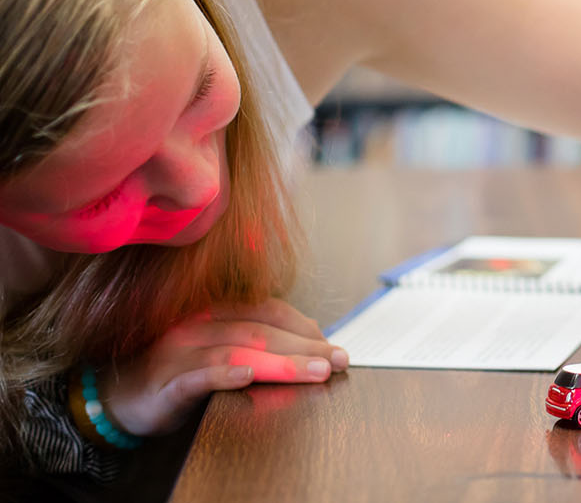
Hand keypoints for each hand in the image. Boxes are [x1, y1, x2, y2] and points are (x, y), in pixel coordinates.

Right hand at [98, 298, 348, 435]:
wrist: (115, 397)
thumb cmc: (176, 373)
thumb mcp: (218, 349)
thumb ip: (256, 341)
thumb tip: (312, 343)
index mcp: (215, 312)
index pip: (269, 311)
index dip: (305, 326)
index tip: (334, 345)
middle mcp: (199, 325)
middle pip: (261, 330)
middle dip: (305, 346)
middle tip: (338, 361)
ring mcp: (179, 352)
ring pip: (237, 350)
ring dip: (281, 361)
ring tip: (314, 372)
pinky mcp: (164, 382)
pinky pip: (196, 376)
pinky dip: (224, 375)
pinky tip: (248, 376)